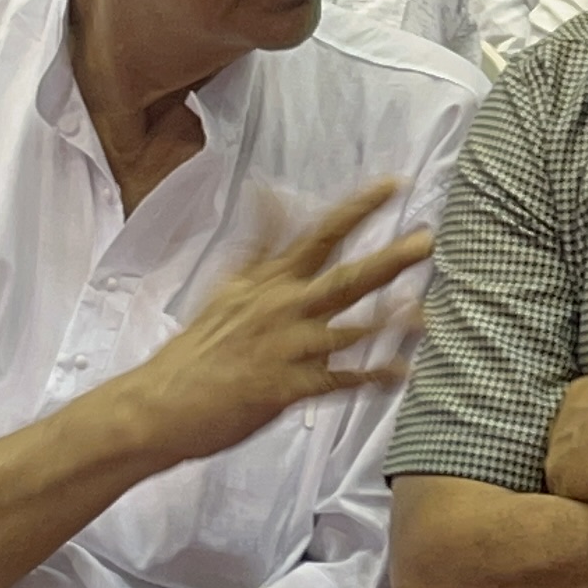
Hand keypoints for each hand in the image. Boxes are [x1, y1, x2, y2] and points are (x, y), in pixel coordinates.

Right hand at [105, 180, 429, 467]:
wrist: (161, 403)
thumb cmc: (196, 348)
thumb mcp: (225, 285)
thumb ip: (257, 243)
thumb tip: (269, 190)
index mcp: (267, 282)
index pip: (318, 234)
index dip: (357, 208)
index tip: (392, 184)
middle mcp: (282, 308)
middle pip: (345, 278)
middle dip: (389, 259)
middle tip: (427, 240)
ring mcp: (289, 349)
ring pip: (351, 329)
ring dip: (392, 321)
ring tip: (427, 312)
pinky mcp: (289, 388)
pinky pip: (342, 382)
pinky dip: (373, 378)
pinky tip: (401, 373)